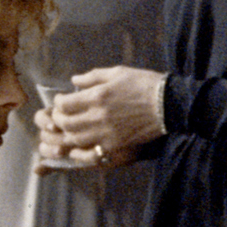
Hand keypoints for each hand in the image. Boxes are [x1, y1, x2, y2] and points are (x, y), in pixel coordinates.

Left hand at [32, 65, 165, 171]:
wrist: (168, 104)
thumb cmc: (144, 84)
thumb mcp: (117, 72)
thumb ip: (92, 76)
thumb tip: (74, 80)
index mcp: (97, 96)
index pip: (64, 104)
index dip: (58, 103)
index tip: (61, 101)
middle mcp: (98, 116)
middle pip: (65, 123)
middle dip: (58, 120)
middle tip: (60, 116)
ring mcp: (106, 133)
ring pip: (75, 140)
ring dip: (68, 134)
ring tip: (70, 129)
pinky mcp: (115, 145)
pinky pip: (90, 153)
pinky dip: (80, 152)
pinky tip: (79, 147)